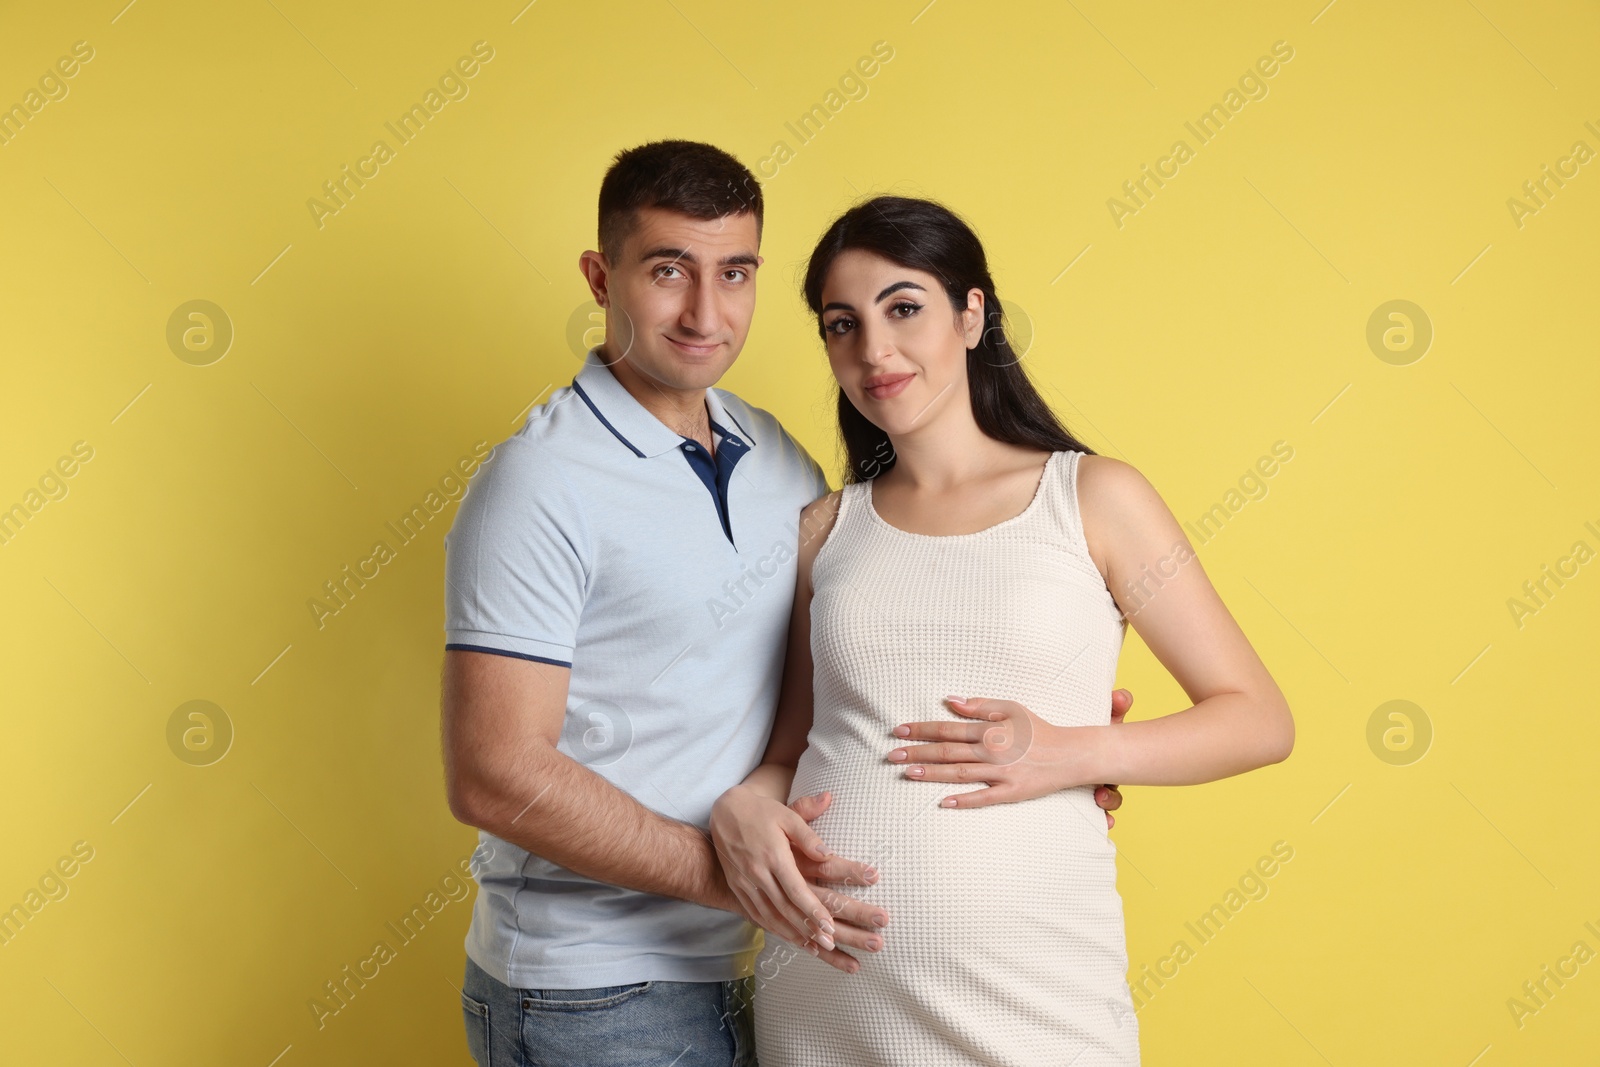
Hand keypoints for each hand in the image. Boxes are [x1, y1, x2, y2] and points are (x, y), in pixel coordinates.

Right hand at [710, 786, 888, 972]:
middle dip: (808, 928)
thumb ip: (807, 835)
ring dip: (793, 933)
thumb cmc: (761, 811)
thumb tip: (828, 854)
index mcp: (773, 855)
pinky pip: (757, 914)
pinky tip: (790, 937)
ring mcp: (745, 883)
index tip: (829, 925)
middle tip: (829, 943)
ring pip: (771, 916)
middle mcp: (758, 873)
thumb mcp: (786, 815)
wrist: (724, 812)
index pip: (795, 889)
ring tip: (815, 947)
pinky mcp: (738, 888)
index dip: (813, 909)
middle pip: (785, 908)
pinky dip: (774, 929)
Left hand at [888, 690, 1131, 813]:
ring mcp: (1001, 773)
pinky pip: (983, 798)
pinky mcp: (1011, 792)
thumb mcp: (1011, 708)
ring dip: (931, 774)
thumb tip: (950, 700)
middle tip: (891, 755)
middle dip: (917, 752)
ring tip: (906, 773)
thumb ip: (979, 705)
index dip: (921, 729)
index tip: (898, 731)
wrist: (1070, 754)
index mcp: (990, 728)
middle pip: (947, 751)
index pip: (947, 728)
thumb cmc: (1038, 729)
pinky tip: (942, 802)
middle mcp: (992, 750)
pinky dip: (963, 800)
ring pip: (959, 773)